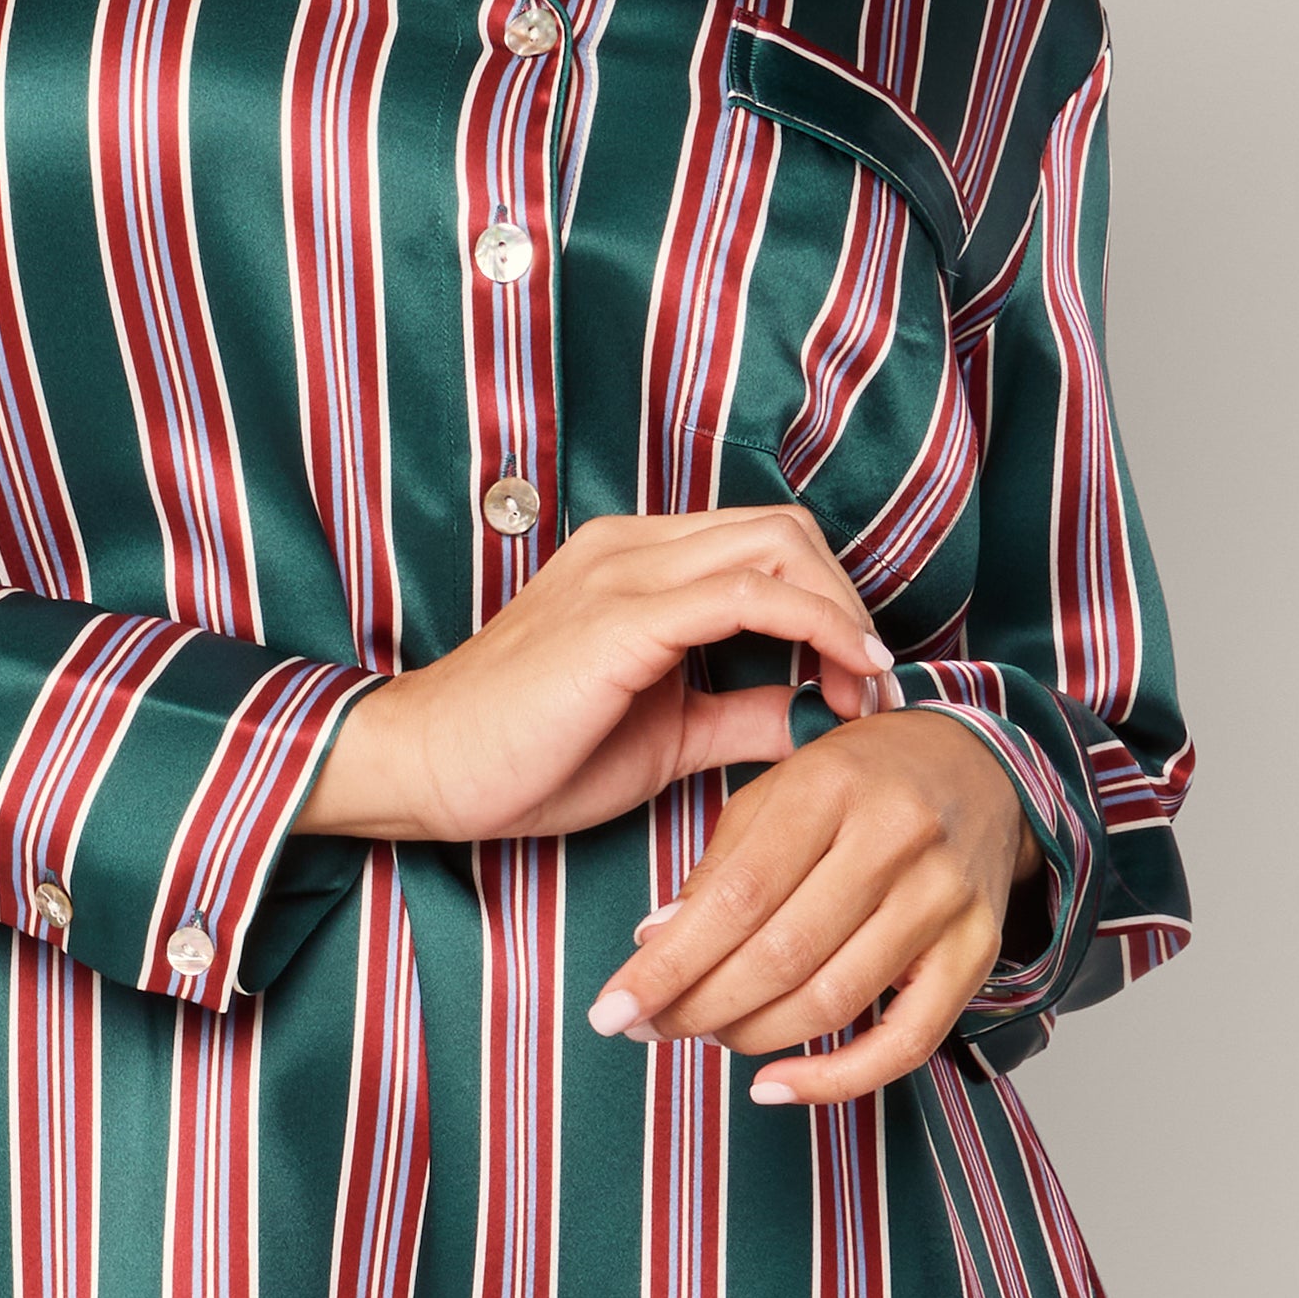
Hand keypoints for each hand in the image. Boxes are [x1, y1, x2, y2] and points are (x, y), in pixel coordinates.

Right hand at [295, 505, 894, 844]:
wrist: (426, 766)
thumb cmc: (528, 756)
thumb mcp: (662, 735)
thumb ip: (736, 715)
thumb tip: (814, 717)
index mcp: (636, 561)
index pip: (766, 544)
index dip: (832, 603)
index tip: (863, 683)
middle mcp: (634, 546)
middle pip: (787, 531)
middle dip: (850, 602)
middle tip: (872, 687)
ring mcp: (626, 572)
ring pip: (778, 547)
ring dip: (844, 615)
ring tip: (865, 691)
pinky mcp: (621, 617)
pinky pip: (747, 596)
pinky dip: (815, 627)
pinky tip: (842, 679)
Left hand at [583, 708, 1045, 1102]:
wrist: (977, 766)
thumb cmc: (859, 778)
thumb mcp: (780, 787)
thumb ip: (720, 863)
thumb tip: (658, 940)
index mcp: (829, 785)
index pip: (736, 894)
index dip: (669, 962)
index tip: (612, 1007)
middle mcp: (893, 838)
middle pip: (781, 954)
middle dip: (699, 1007)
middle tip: (648, 1029)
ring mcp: (942, 899)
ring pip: (833, 1000)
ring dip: (752, 1037)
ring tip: (705, 1036)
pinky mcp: (976, 952)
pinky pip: (906, 1042)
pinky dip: (836, 1080)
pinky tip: (775, 1085)